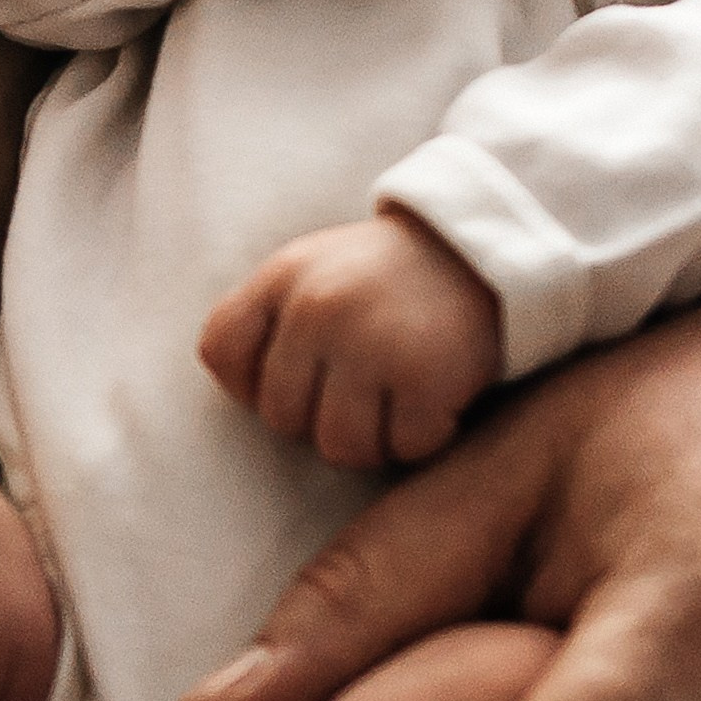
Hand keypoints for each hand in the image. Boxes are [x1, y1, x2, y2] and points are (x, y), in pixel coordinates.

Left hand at [198, 214, 505, 467]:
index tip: (297, 374)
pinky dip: (423, 438)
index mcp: (283, 277)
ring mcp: (370, 343)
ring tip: (396, 401)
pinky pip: (404, 449)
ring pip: (339, 448)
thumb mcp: (314, 271)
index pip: (220, 351)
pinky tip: (435, 400)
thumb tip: (242, 394)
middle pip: (280, 418)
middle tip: (362, 389)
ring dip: (372, 440)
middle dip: (319, 417)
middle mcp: (318, 308)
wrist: (481, 250)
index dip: (249, 382)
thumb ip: (269, 319)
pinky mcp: (424, 377)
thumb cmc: (385, 278)